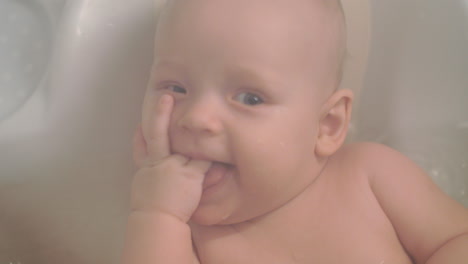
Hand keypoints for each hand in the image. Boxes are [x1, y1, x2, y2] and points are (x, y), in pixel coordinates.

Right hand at [131, 94, 210, 221]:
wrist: (155, 220)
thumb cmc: (151, 213)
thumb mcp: (145, 192)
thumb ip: (152, 180)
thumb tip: (156, 179)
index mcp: (145, 171)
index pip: (141, 149)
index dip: (140, 135)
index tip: (141, 124)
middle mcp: (157, 164)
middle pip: (156, 135)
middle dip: (159, 115)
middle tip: (164, 97)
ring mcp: (173, 166)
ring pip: (181, 143)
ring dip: (186, 128)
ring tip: (186, 109)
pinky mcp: (189, 174)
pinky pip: (204, 162)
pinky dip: (213, 159)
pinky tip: (223, 152)